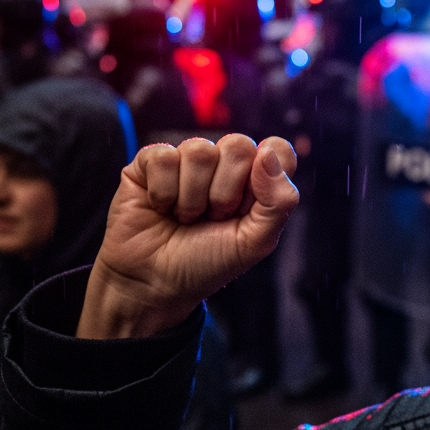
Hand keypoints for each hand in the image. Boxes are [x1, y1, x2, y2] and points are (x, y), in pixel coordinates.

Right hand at [77, 135, 298, 339]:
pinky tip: (162, 208)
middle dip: (225, 193)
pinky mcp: (150, 162)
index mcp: (255, 180)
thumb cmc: (207, 263)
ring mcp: (186, 160)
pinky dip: (164, 193)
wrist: (156, 283)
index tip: (249, 206)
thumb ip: (279, 201)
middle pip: (238, 145)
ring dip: (192, 198)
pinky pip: (164, 157)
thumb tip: (268, 153)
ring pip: (199, 150)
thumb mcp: (255, 242)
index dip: (267, 173)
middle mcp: (223, 164)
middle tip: (212, 218)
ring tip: (185, 218)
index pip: (278, 149)